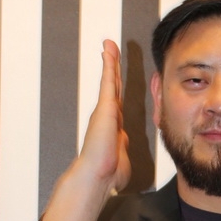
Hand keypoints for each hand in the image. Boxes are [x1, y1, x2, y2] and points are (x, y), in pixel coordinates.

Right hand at [77, 39, 130, 192]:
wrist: (97, 176)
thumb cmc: (109, 173)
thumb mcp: (121, 159)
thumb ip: (122, 150)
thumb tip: (122, 149)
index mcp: (113, 127)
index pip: (116, 101)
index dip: (115, 87)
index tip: (114, 77)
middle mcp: (108, 116)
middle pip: (111, 86)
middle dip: (111, 68)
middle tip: (109, 50)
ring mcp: (105, 110)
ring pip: (109, 79)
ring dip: (110, 61)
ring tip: (109, 44)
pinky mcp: (105, 106)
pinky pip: (108, 80)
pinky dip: (109, 64)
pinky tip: (108, 51)